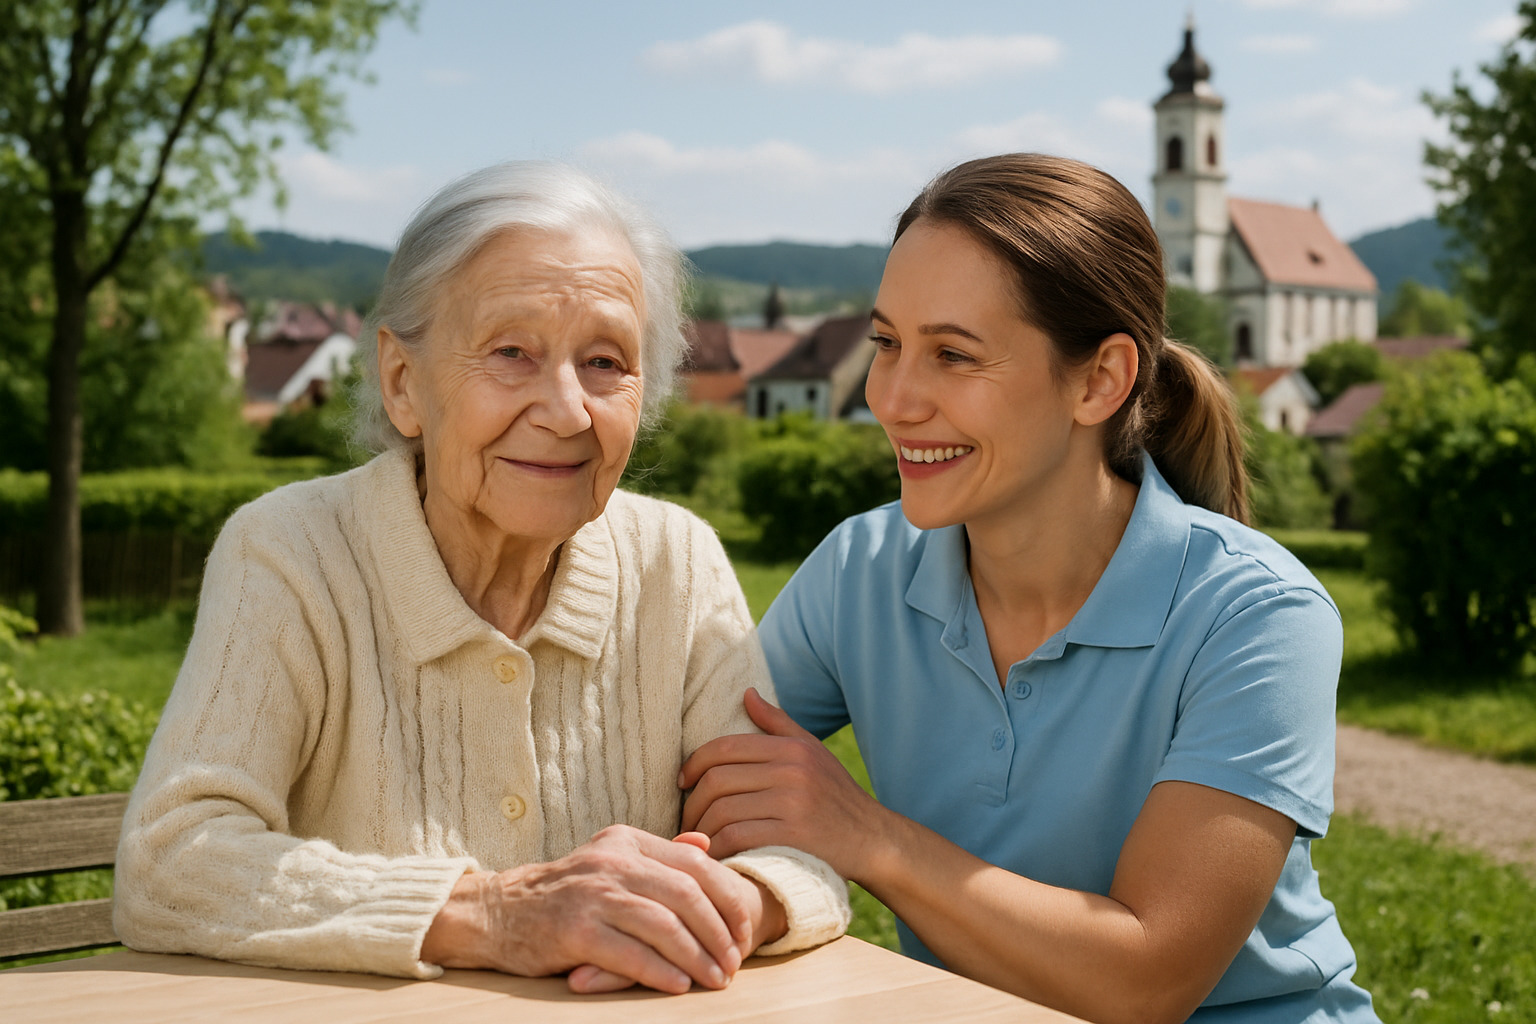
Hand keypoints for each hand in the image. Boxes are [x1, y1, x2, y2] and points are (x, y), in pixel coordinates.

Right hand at [421, 824, 752, 993]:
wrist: (498, 911)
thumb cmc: (565, 893)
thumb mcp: (610, 859)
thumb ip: (658, 854)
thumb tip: (707, 845)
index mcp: (626, 841)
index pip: (694, 864)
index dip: (727, 897)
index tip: (744, 929)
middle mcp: (612, 861)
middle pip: (686, 894)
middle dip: (719, 931)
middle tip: (735, 961)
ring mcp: (592, 894)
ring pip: (664, 924)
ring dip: (697, 956)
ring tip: (715, 978)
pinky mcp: (574, 930)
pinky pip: (630, 953)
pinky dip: (661, 971)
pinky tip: (679, 985)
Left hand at [679, 688, 885, 878]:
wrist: (874, 840)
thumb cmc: (837, 797)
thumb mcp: (813, 752)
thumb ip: (778, 723)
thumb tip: (747, 693)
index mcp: (791, 747)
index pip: (724, 747)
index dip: (693, 764)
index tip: (683, 782)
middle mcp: (791, 770)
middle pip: (717, 780)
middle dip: (692, 803)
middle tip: (686, 819)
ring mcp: (793, 804)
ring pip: (722, 811)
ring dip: (700, 830)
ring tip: (697, 839)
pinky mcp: (792, 837)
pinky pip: (737, 838)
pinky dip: (717, 849)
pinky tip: (714, 856)